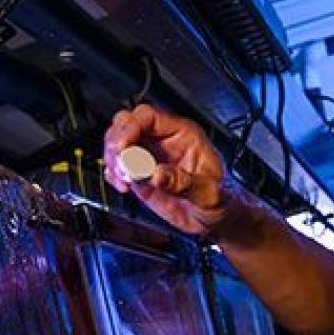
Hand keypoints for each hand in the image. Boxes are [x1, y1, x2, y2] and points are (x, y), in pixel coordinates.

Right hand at [103, 104, 235, 236]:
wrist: (217, 218)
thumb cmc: (220, 200)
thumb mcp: (208, 193)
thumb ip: (182, 183)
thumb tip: (156, 175)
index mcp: (183, 134)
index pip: (148, 116)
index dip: (131, 127)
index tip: (124, 148)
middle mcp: (163, 141)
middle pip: (126, 123)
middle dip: (117, 142)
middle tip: (122, 167)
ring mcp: (149, 156)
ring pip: (117, 142)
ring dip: (113, 159)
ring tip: (124, 180)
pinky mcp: (140, 174)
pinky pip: (118, 165)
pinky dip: (113, 173)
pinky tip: (122, 186)